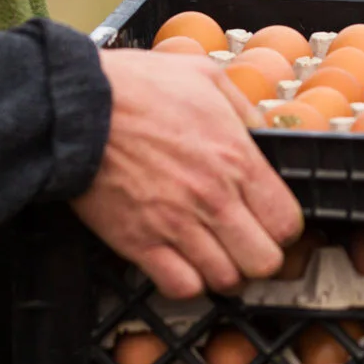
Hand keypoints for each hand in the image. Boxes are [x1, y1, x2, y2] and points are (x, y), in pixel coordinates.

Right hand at [72, 48, 303, 299]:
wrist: (76, 109)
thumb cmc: (136, 87)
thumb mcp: (205, 76)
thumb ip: (244, 108)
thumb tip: (265, 129)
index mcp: (236, 157)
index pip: (286, 222)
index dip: (284, 228)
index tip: (273, 223)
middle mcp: (213, 198)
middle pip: (264, 262)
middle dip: (260, 256)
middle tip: (247, 244)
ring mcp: (176, 225)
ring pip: (225, 280)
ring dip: (224, 271)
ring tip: (215, 254)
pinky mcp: (139, 243)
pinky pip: (180, 287)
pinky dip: (187, 283)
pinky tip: (183, 262)